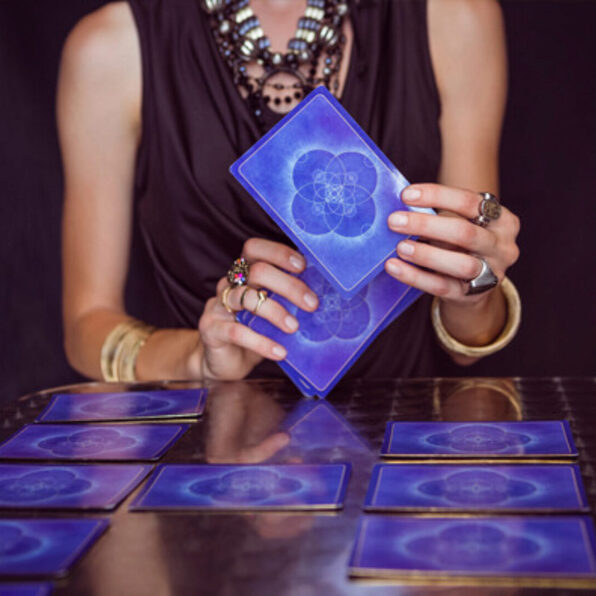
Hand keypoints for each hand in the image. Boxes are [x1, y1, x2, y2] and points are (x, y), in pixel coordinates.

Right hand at [198, 238, 318, 379]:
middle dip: (288, 285)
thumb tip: (326, 295)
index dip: (278, 253)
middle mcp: (229, 283)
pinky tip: (279, 352)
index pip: (255, 248)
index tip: (303, 266)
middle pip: (256, 271)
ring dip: (275, 311)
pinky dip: (261, 342)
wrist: (226, 362)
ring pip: (246, 298)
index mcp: (244, 273)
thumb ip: (289, 299)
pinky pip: (236, 331)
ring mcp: (218, 305)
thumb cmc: (256, 331)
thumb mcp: (274, 311)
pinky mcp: (211, 328)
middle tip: (311, 304)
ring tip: (294, 327)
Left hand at [385, 184, 519, 305]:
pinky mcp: (471, 296)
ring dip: (426, 254)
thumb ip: (439, 216)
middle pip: (465, 233)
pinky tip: (394, 267)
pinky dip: (415, 276)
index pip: (470, 202)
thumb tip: (401, 209)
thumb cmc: (461, 244)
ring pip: (460, 264)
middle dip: (426, 225)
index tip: (406, 195)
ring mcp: (491, 274)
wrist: (476, 285)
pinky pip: (441, 286)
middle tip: (394, 221)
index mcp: (503, 220)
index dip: (438, 196)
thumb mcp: (460, 224)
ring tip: (400, 247)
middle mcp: (502, 247)